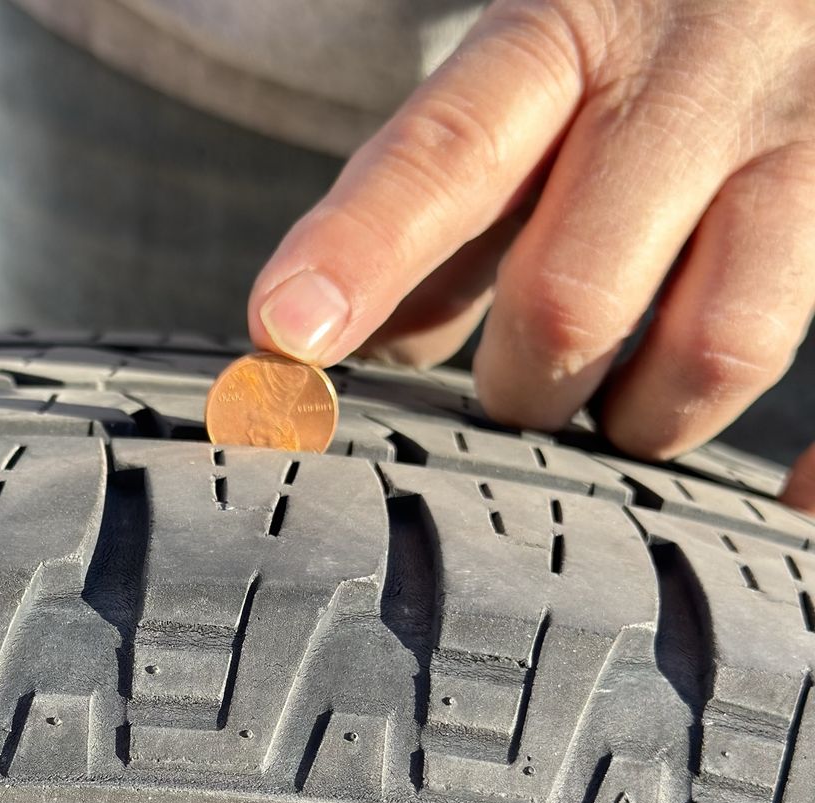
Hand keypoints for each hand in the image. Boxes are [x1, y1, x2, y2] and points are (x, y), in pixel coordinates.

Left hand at [249, 0, 814, 506]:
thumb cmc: (631, 36)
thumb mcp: (522, 79)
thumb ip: (439, 209)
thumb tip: (365, 349)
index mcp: (569, 34)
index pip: (449, 155)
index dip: (362, 252)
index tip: (283, 337)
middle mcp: (696, 80)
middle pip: (572, 293)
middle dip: (518, 385)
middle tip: (517, 395)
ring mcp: (812, 146)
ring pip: (718, 348)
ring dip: (639, 423)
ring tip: (619, 417)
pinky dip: (814, 468)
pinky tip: (780, 512)